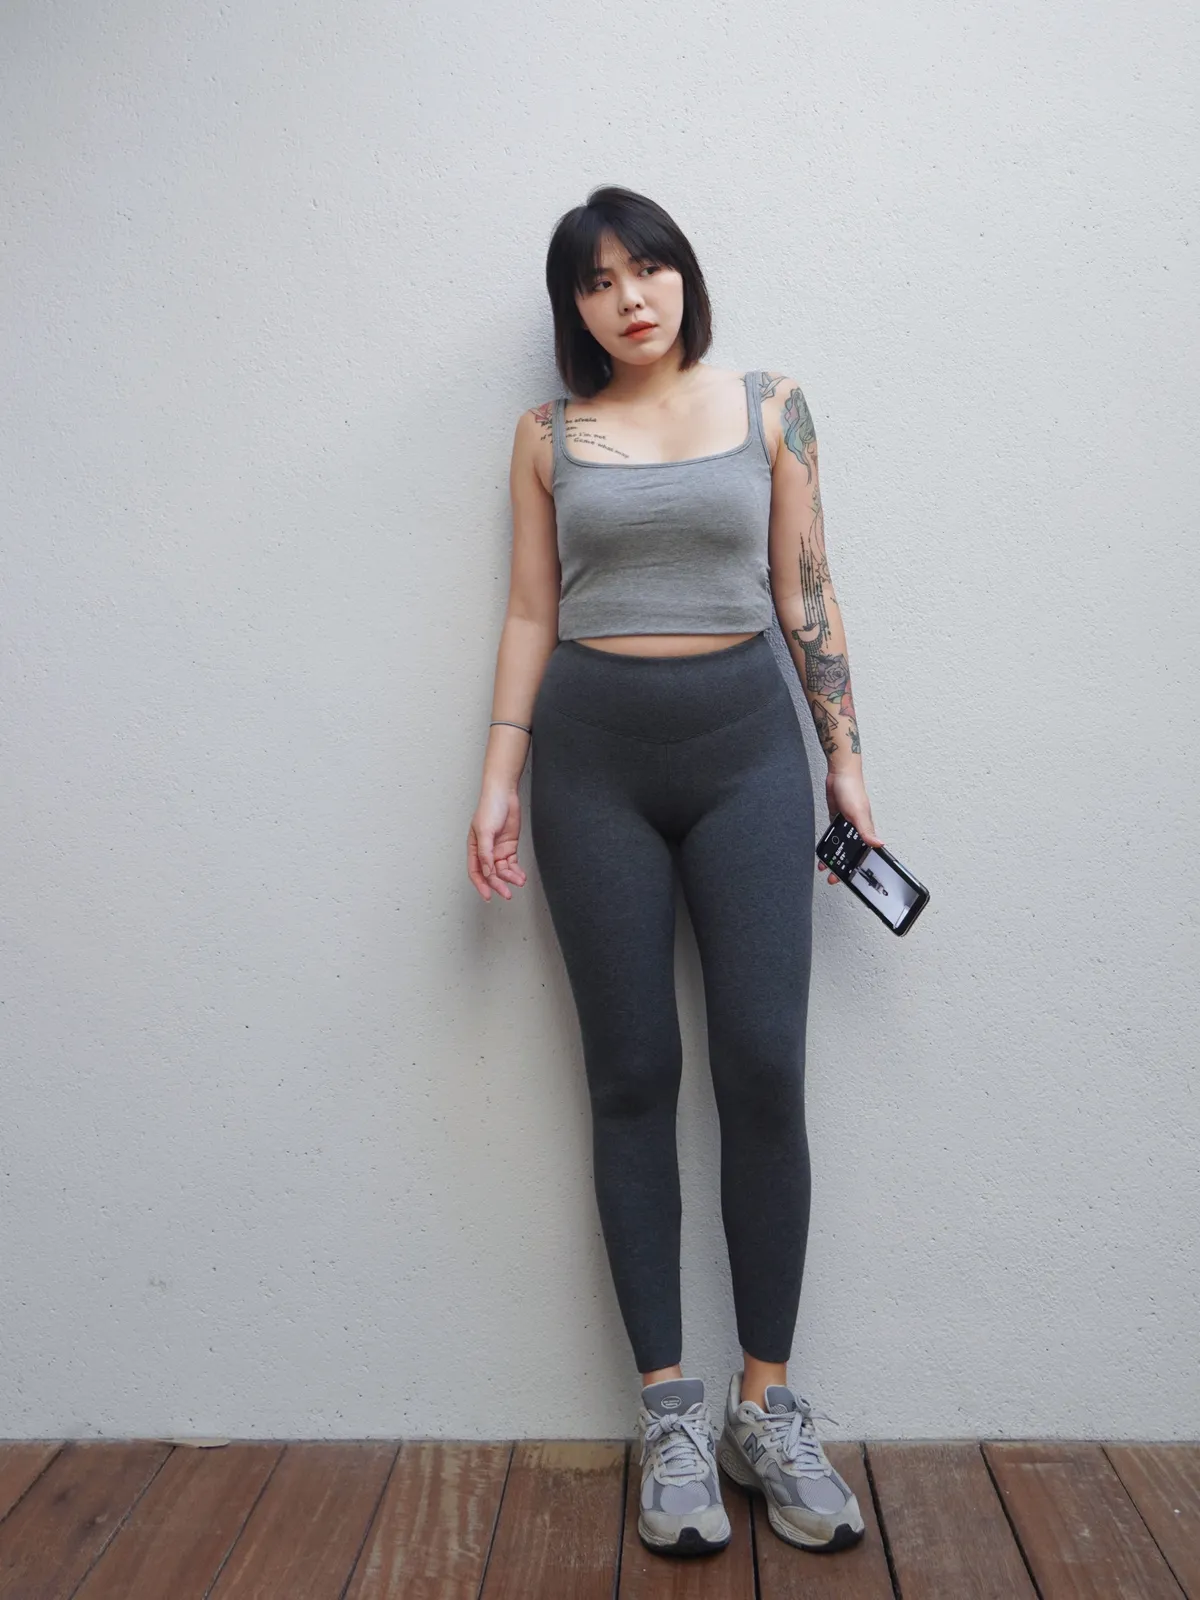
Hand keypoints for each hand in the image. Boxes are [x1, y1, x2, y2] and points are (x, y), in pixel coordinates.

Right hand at [468, 786, 527, 901]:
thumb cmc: (489, 808)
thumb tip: (487, 871)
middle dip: (498, 885)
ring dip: (510, 878)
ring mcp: (498, 850)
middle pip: (491, 874)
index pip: (476, 872)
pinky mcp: (509, 847)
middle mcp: (486, 852)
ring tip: (519, 881)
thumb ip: (485, 853)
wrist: (504, 795)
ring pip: (503, 871)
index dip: (481, 885)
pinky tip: (521, 876)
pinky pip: (512, 864)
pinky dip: (516, 871)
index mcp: (474, 848)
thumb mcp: (485, 831)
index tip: (488, 895)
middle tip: (506, 893)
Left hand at [820, 769, 883, 885]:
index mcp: (865, 829)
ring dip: (834, 856)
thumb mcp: (859, 813)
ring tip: (825, 866)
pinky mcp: (837, 818)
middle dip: (843, 866)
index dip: (858, 865)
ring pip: (841, 845)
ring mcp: (846, 824)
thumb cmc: (852, 790)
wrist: (839, 774)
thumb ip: (867, 830)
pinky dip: (829, 844)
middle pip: (850, 852)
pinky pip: (833, 835)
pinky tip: (824, 850)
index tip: (852, 878)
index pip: (863, 852)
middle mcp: (857, 829)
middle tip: (833, 877)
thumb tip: (879, 844)